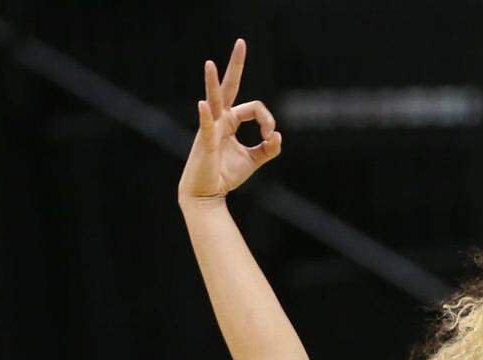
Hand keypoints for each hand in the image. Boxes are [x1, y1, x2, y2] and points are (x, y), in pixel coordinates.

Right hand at [177, 38, 280, 204]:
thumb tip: (279, 137)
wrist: (208, 193)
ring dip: (213, 82)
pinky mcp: (205, 142)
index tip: (271, 136)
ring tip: (211, 64)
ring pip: (214, 100)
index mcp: (230, 122)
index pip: (255, 108)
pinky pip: (205, 125)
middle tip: (242, 42)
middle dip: (236, 65)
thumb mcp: (253, 160)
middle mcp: (219, 119)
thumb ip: (268, 149)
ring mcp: (210, 128)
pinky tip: (203, 106)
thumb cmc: (226, 174)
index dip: (268, 120)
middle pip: (229, 87)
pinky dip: (205, 116)